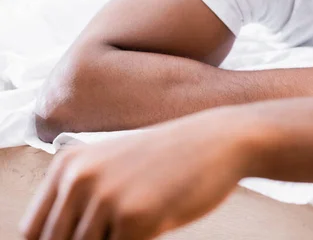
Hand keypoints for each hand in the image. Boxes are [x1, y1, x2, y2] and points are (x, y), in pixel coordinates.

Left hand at [20, 109, 251, 239]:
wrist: (219, 141)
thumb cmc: (173, 157)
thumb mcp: (117, 167)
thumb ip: (85, 197)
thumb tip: (68, 237)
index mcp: (68, 163)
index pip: (34, 230)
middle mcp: (79, 178)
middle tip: (120, 231)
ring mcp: (105, 198)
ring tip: (143, 222)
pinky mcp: (133, 218)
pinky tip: (155, 224)